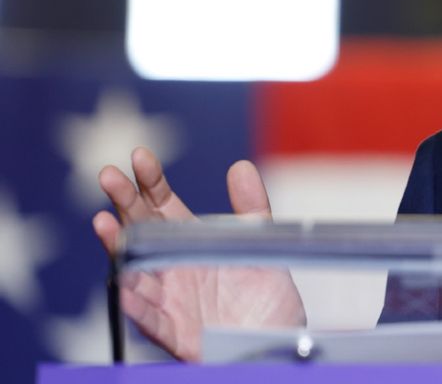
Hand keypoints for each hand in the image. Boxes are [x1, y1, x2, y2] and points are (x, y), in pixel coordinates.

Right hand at [93, 147, 305, 360]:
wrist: (280, 342)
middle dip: (124, 202)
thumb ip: (251, 207)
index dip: (150, 181)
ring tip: (104, 222)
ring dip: (119, 248)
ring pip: (136, 272)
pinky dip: (137, 305)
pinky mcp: (177, 334)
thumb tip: (240, 167)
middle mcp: (173, 267)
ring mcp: (171, 300)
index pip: (162, 205)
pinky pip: (151, 320)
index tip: (140, 156)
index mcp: (190, 241)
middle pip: (142, 229)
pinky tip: (124, 286)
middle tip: (108, 175)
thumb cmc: (266, 296)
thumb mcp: (263, 244)